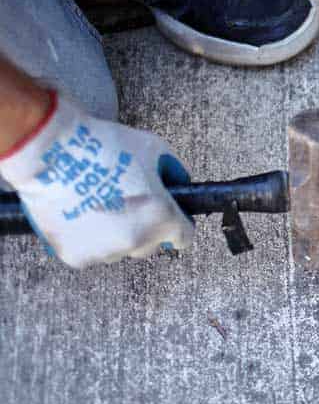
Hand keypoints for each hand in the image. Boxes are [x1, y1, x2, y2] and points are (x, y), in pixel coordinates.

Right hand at [0, 93, 193, 267]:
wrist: (51, 152)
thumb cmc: (104, 147)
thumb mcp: (154, 150)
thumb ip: (173, 174)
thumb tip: (178, 187)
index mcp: (162, 217)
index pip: (183, 237)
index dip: (177, 224)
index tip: (170, 219)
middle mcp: (136, 240)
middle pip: (149, 245)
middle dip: (144, 228)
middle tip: (126, 204)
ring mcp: (105, 251)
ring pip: (119, 249)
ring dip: (114, 235)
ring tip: (99, 205)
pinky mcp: (77, 256)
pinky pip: (90, 252)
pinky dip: (87, 239)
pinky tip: (81, 214)